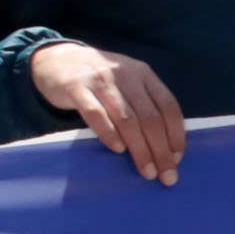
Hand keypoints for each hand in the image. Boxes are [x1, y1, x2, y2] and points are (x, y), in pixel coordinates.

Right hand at [28, 46, 185, 186]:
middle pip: (150, 117)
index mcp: (144, 74)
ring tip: (147, 171)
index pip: (168, 106)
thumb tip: (164, 144)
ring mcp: (101, 81)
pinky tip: (118, 150)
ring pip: (127, 119)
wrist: (57, 58)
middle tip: (166, 175)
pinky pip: (96, 114)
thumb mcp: (128, 82)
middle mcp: (126, 75)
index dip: (176, 134)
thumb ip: (144, 103)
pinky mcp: (77, 88)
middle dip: (161, 149)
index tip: (177, 158)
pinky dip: (109, 133)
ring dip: (140, 149)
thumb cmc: (100, 78)